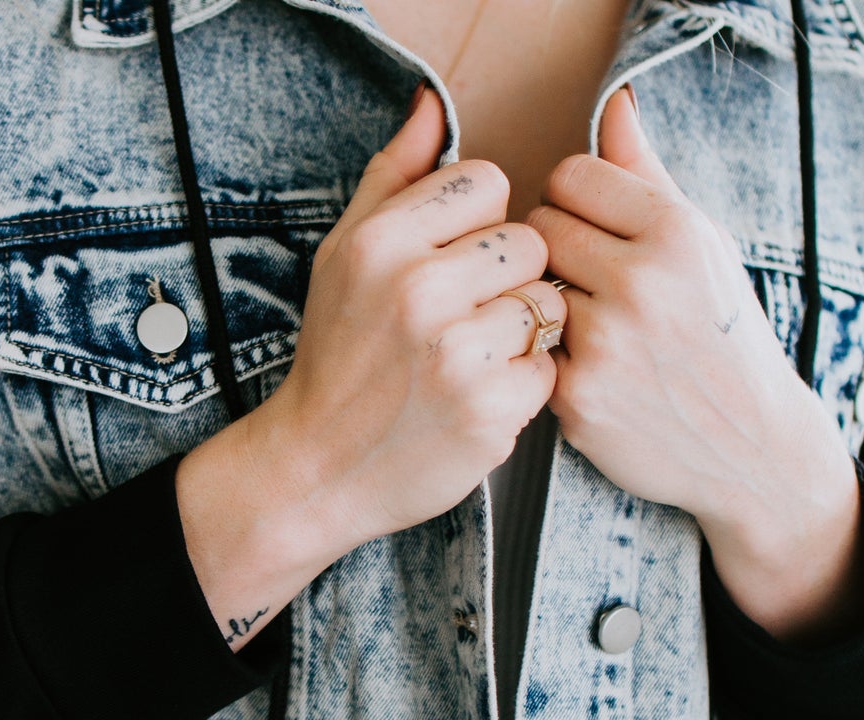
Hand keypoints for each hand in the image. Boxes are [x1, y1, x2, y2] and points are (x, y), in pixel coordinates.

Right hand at [177, 87, 565, 647]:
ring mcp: (457, 355)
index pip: (489, 184)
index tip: (454, 264)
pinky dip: (521, 385)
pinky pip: (546, 367)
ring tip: (473, 359)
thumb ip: (391, 180)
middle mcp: (418, 292)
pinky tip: (479, 397)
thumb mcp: (341, 259)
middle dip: (507, 277)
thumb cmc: (336, 359)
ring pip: (545, 303)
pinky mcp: (489, 411)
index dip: (480, 224)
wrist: (317, 469)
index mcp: (382, 243)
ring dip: (520, 332)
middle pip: (529, 241)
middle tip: (466, 318)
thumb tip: (431, 107)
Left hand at [529, 89, 863, 643]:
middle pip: (540, 229)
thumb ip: (648, 176)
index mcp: (675, 232)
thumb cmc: (722, 335)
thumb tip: (612, 108)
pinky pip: (533, 350)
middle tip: (586, 279)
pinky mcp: (577, 398)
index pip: (570, 176)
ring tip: (592, 325)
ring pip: (530, 291)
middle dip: (554, 249)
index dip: (572, 201)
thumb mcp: (704, 245)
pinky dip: (551, 358)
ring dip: (548, 304)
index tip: (590, 228)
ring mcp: (605, 343)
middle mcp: (640, 283)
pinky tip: (591, 370)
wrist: (749, 444)